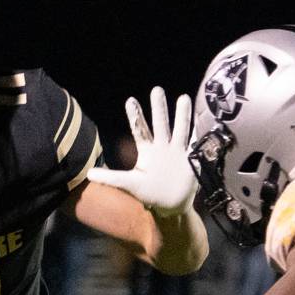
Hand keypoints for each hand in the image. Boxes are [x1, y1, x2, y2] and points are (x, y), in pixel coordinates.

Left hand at [87, 86, 197, 215]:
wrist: (172, 205)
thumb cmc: (150, 194)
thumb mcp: (129, 184)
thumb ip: (111, 178)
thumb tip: (88, 175)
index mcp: (148, 151)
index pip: (140, 130)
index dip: (135, 116)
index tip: (130, 100)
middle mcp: (163, 147)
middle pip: (160, 124)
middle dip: (158, 108)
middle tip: (156, 89)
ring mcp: (178, 151)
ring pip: (180, 129)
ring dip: (182, 115)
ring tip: (183, 98)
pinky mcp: (191, 159)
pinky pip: (196, 143)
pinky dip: (200, 133)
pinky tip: (206, 121)